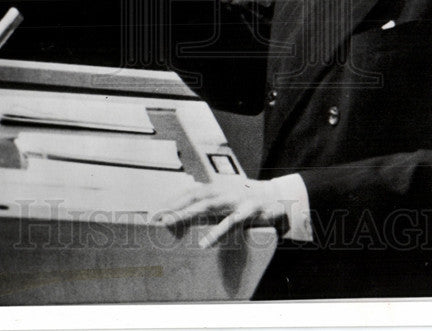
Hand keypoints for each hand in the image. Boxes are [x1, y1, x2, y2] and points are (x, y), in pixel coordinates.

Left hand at [152, 179, 289, 247]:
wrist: (278, 198)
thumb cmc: (246, 201)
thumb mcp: (225, 201)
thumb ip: (207, 207)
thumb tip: (183, 215)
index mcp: (216, 188)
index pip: (189, 193)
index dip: (171, 201)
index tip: (153, 213)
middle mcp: (224, 190)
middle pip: (193, 197)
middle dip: (173, 206)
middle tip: (155, 218)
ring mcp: (236, 199)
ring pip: (208, 206)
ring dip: (187, 214)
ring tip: (170, 223)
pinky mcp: (250, 210)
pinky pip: (231, 223)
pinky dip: (217, 232)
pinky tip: (205, 243)